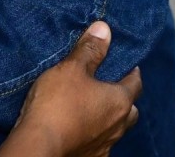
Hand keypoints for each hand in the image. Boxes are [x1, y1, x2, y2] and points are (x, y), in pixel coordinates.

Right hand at [0, 22, 141, 156]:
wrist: (38, 146)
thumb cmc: (57, 104)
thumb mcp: (72, 68)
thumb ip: (90, 49)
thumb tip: (104, 29)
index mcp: (119, 101)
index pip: (136, 83)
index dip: (133, 72)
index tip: (129, 66)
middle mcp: (118, 126)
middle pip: (131, 111)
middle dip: (124, 99)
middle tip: (111, 88)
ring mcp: (104, 145)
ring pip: (115, 129)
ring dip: (109, 119)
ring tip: (94, 108)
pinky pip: (98, 144)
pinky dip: (94, 135)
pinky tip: (80, 129)